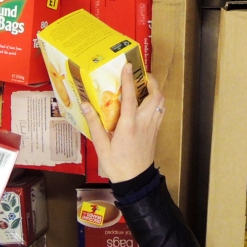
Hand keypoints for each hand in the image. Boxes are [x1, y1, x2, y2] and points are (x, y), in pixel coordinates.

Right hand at [81, 64, 164, 183]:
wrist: (135, 180)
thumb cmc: (116, 164)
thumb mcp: (100, 145)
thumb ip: (94, 123)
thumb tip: (85, 104)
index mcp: (128, 126)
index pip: (130, 97)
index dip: (129, 80)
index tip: (127, 66)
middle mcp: (144, 123)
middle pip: (155, 95)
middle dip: (150, 81)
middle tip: (140, 74)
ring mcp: (152, 126)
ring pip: (161, 102)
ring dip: (155, 90)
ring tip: (144, 84)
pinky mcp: (156, 131)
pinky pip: (161, 110)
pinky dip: (157, 101)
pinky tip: (147, 101)